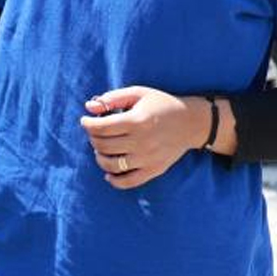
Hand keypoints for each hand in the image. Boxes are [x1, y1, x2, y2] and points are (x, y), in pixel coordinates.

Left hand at [78, 86, 205, 189]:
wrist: (191, 122)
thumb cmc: (161, 104)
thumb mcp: (138, 93)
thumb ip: (112, 99)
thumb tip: (89, 108)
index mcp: (137, 121)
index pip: (101, 128)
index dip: (87, 124)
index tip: (85, 120)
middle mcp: (142, 142)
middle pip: (103, 146)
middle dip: (93, 138)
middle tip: (95, 132)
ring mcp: (148, 158)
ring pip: (111, 165)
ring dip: (99, 157)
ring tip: (101, 148)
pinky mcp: (154, 170)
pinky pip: (128, 182)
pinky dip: (114, 180)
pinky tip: (108, 172)